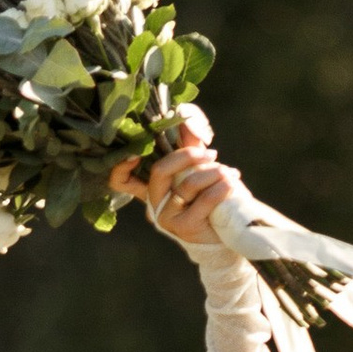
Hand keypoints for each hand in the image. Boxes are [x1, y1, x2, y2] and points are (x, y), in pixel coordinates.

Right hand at [112, 111, 238, 252]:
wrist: (229, 236)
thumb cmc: (213, 202)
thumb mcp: (200, 171)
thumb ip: (191, 146)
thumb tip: (185, 114)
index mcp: (154, 189)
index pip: (122, 182)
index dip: (121, 167)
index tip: (134, 152)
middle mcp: (156, 204)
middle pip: (159, 171)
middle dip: (186, 156)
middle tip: (209, 153)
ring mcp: (168, 218)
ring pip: (187, 184)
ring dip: (212, 172)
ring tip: (228, 172)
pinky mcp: (185, 228)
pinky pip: (203, 200)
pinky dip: (220, 188)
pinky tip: (231, 183)